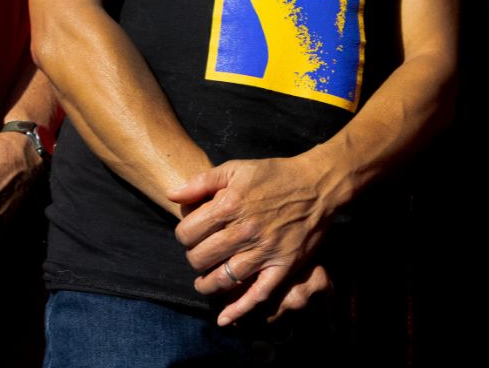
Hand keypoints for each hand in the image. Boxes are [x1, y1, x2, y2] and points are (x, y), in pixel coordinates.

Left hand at [168, 154, 343, 325]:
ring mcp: (265, 251)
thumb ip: (201, 181)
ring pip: (223, 279)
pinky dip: (239, 310)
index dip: (183, 236)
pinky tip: (223, 319)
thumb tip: (171, 195)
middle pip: (201, 258)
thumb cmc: (273, 175)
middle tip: (200, 256)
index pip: (187, 233)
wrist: (316, 185)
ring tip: (204, 282)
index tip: (190, 236)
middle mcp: (244, 231)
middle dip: (194, 259)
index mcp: (229, 205)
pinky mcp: (283, 266)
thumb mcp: (235, 168)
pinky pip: (257, 294)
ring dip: (207, 285)